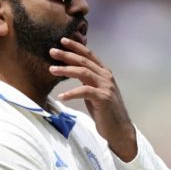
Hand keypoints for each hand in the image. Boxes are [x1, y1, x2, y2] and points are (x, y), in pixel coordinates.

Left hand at [49, 38, 136, 160]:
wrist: (119, 129)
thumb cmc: (105, 111)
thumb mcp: (95, 91)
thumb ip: (87, 80)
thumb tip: (72, 71)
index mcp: (104, 73)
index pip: (89, 55)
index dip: (76, 46)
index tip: (62, 40)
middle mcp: (106, 77)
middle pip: (84, 61)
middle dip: (67, 55)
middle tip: (51, 51)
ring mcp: (105, 87)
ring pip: (83, 73)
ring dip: (66, 70)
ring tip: (51, 70)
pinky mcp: (103, 98)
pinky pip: (84, 91)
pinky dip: (71, 93)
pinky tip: (61, 96)